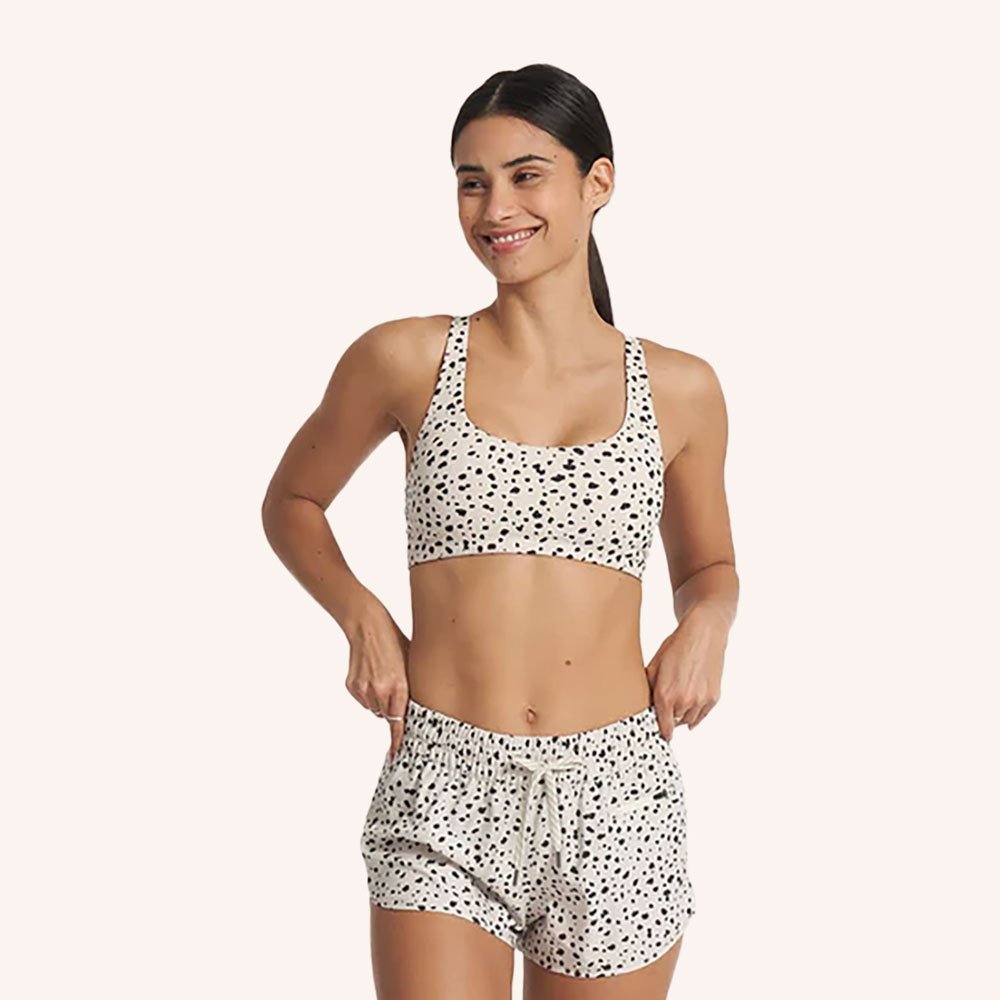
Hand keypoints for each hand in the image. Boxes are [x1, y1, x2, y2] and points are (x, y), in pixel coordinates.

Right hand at [344, 605, 410, 761]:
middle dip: (392, 709)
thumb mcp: (412, 664)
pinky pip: (363, 700)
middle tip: (394, 689)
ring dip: (379, 700)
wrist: (367, 626)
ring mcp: (363, 689)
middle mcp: (380, 691)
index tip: (396, 755)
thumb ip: (413, 688)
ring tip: (382, 676)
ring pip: (374, 709)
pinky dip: (368, 693)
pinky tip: (371, 675)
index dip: (397, 740)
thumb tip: (417, 710)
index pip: (399, 722)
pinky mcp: (352, 686)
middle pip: (387, 716)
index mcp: (399, 686)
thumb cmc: (395, 642)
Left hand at [645, 606, 726, 739]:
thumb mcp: (654, 665)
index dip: (660, 730)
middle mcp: (683, 701)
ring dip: (683, 715)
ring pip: (689, 720)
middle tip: (667, 708)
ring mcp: (700, 700)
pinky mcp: (713, 697)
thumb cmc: (676, 646)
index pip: (662, 726)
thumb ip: (649, 688)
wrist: (703, 633)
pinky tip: (692, 703)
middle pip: (675, 723)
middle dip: (670, 717)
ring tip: (680, 701)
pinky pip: (702, 715)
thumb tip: (645, 705)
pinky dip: (697, 713)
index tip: (659, 733)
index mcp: (665, 694)